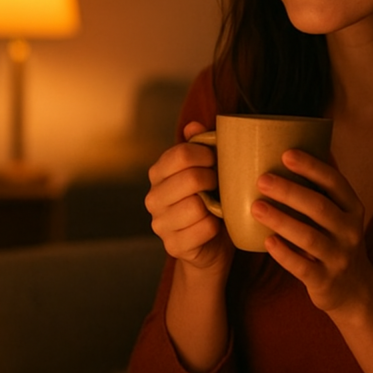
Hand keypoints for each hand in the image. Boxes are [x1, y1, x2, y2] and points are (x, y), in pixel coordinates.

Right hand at [144, 121, 233, 272]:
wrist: (211, 245)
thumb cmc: (211, 201)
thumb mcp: (207, 170)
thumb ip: (199, 145)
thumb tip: (193, 125)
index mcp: (158, 174)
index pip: (181, 154)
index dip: (206, 155)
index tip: (216, 161)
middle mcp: (153, 198)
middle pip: (190, 178)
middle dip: (213, 180)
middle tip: (219, 185)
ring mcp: (160, 224)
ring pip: (196, 206)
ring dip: (214, 206)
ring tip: (216, 206)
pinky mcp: (173, 246)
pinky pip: (204, 229)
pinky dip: (215, 226)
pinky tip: (214, 226)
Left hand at [250, 150, 372, 315]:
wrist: (354, 290)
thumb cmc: (338, 239)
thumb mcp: (341, 211)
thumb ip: (326, 184)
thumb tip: (310, 138)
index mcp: (353, 207)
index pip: (335, 182)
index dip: (312, 167)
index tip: (287, 153)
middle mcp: (350, 230)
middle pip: (319, 207)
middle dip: (290, 191)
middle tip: (261, 179)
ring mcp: (339, 257)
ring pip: (309, 238)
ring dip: (281, 221)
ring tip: (256, 207)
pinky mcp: (325, 281)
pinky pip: (303, 267)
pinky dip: (285, 254)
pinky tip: (266, 242)